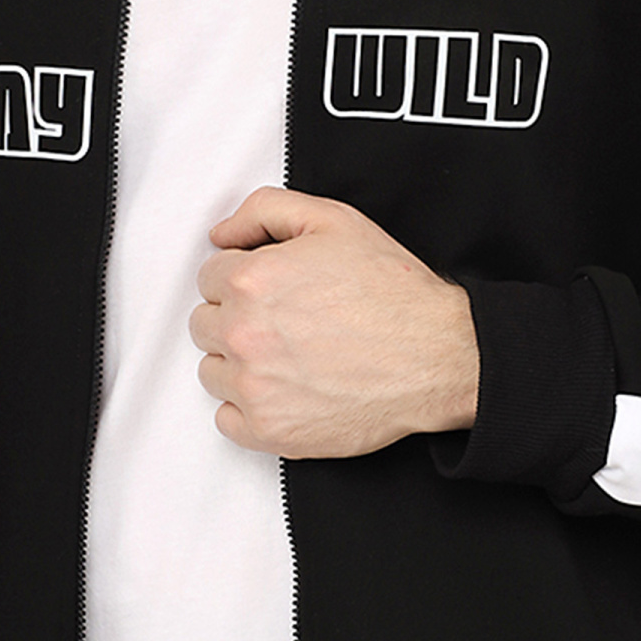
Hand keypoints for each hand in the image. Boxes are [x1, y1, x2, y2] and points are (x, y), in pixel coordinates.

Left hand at [190, 187, 478, 456]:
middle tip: (284, 321)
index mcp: (251, 280)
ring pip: (212, 371)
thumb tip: (222, 234)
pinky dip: (248, 408)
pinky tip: (284, 390)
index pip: (209, 276)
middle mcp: (244, 334)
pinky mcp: (270, 431)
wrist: (437, 355)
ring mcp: (254, 387)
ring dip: (239, 363)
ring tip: (288, 356)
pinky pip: (226, 419)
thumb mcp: (333, 220)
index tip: (272, 290)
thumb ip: (265, 210)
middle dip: (236, 317)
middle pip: (203, 324)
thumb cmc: (392, 291)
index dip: (243, 278)